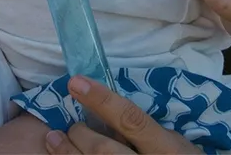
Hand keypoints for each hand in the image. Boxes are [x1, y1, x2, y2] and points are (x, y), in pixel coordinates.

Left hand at [41, 76, 199, 153]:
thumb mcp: (176, 145)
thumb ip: (148, 132)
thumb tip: (109, 113)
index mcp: (166, 150)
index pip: (131, 120)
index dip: (102, 100)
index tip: (76, 82)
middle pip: (103, 150)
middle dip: (81, 135)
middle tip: (72, 127)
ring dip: (67, 153)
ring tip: (53, 140)